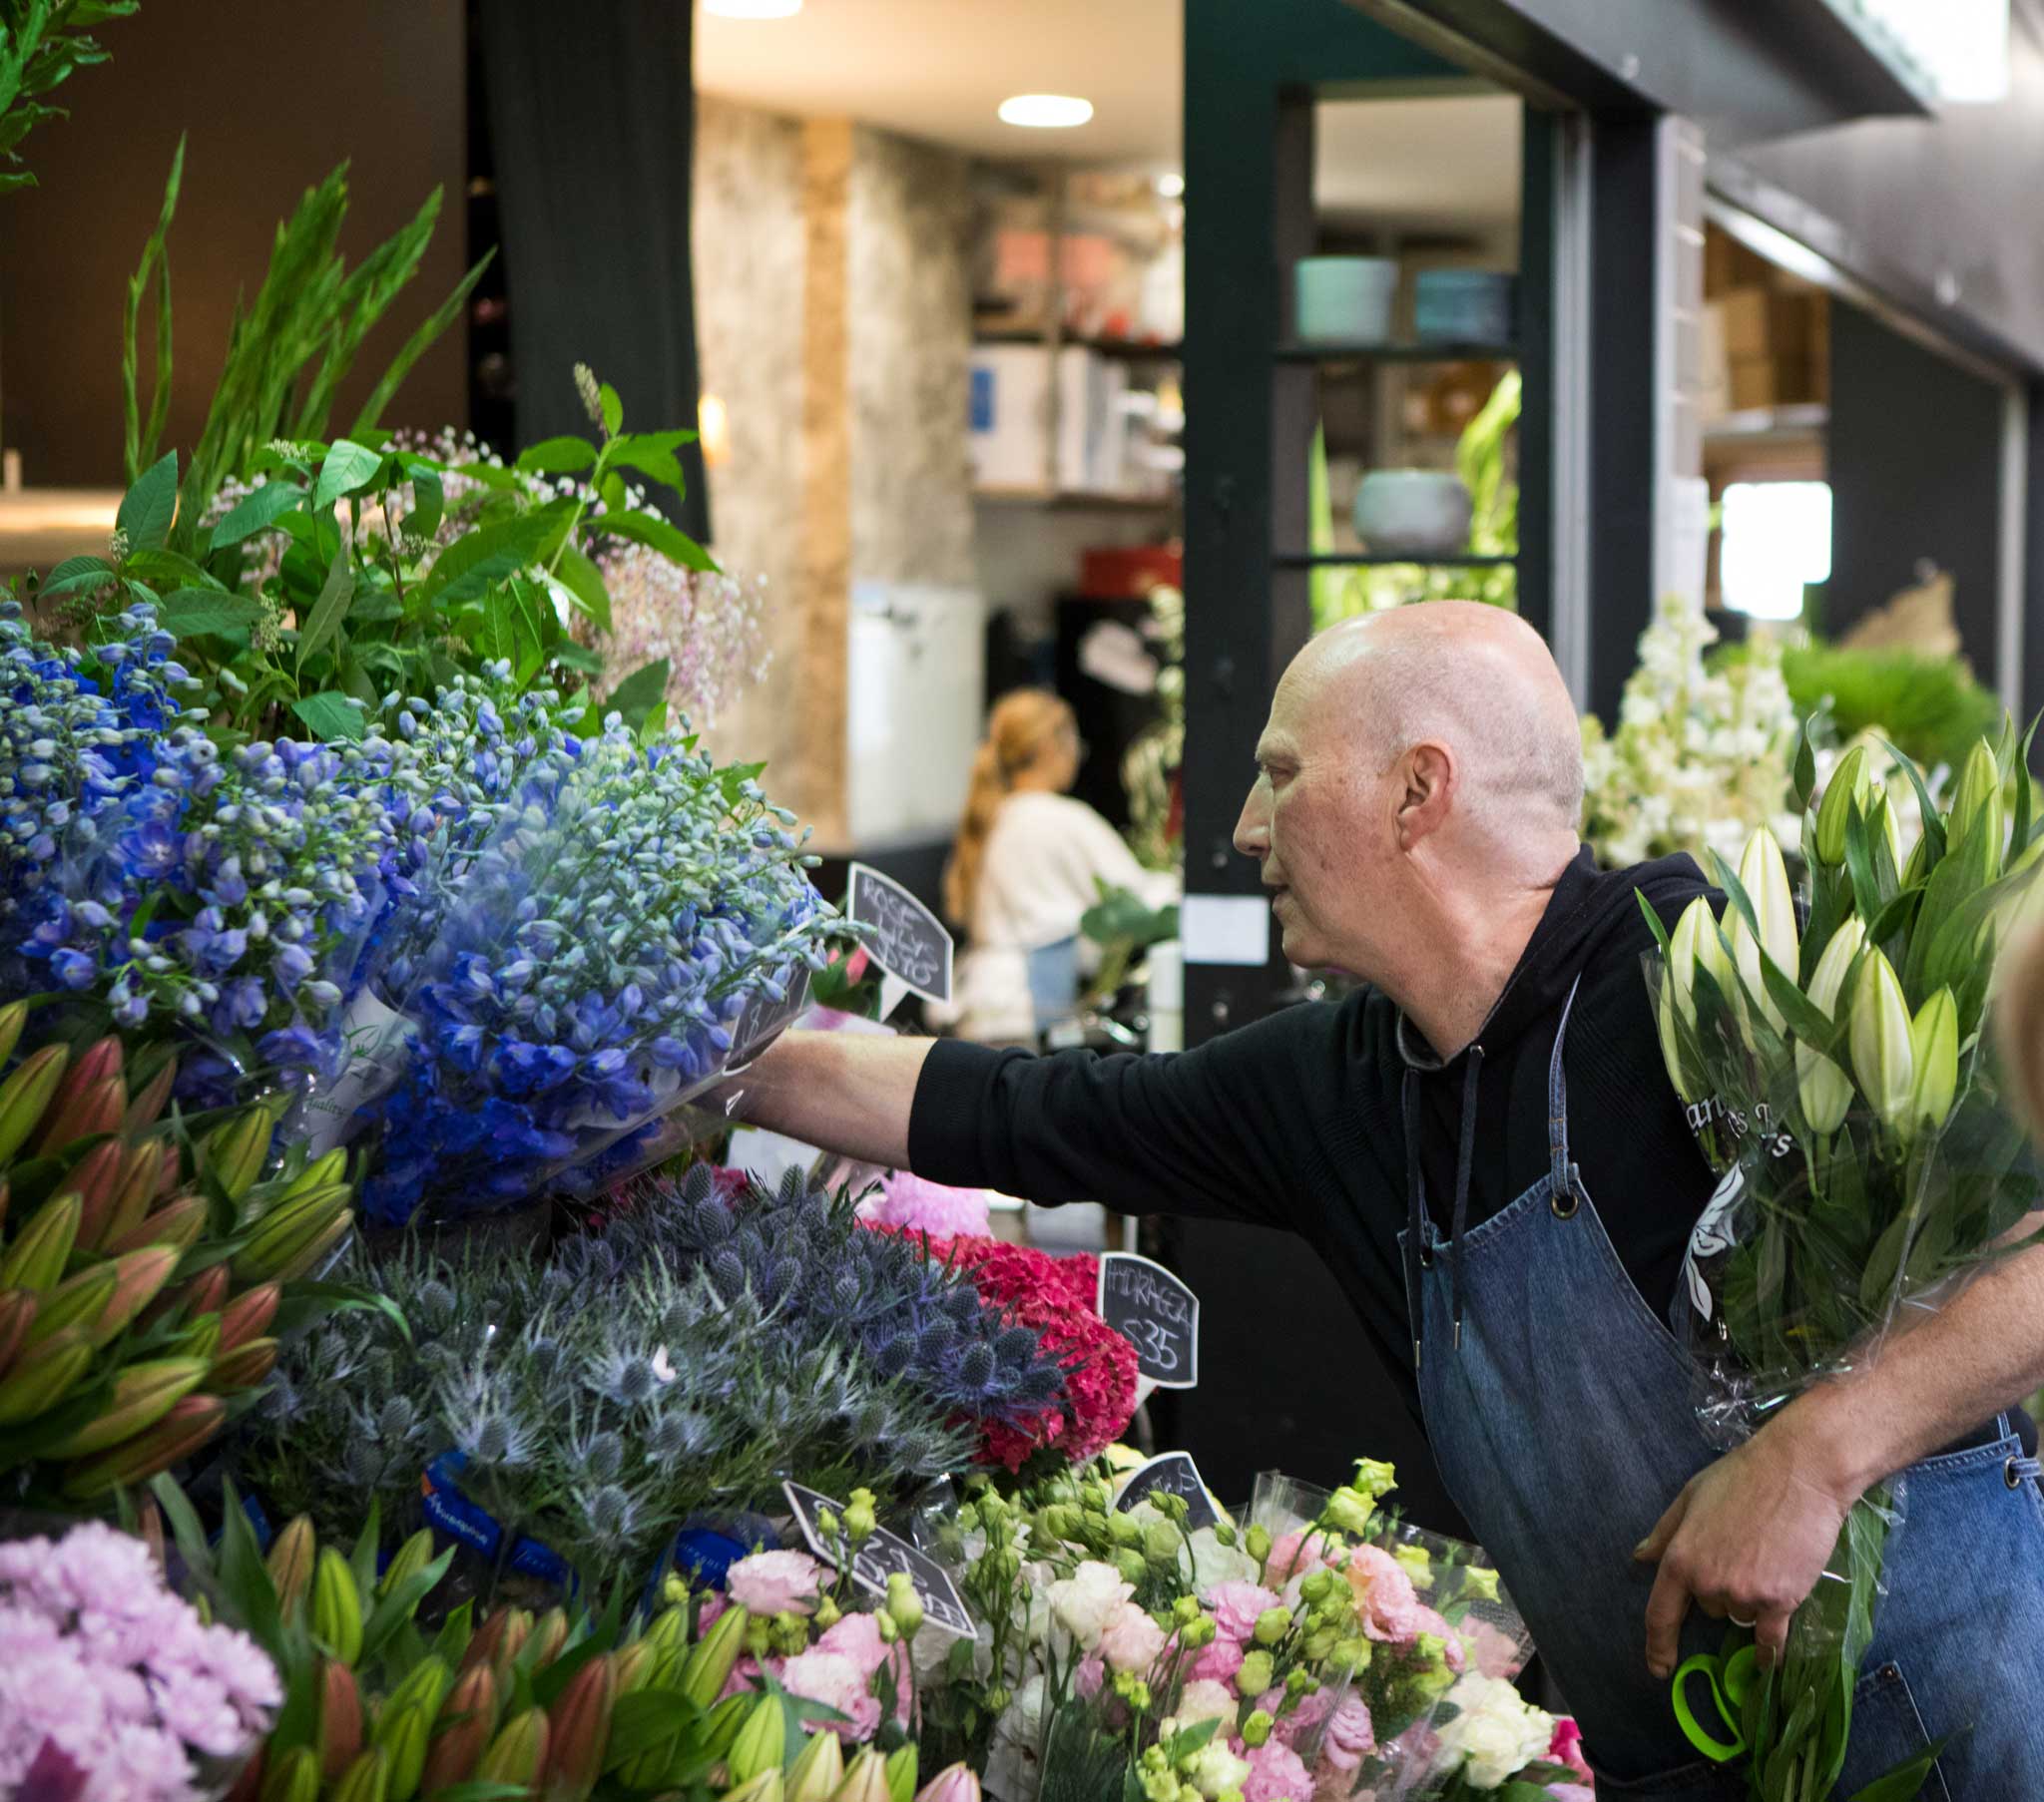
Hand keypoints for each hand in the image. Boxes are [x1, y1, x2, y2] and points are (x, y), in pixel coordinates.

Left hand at [1633, 1422, 1857, 1677]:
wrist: (1798, 1473)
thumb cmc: (1740, 1478)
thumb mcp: (1690, 1497)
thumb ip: (1664, 1533)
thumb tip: (1641, 1558)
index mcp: (1680, 1558)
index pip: (1660, 1614)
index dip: (1657, 1646)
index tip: (1657, 1668)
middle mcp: (1708, 1583)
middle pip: (1709, 1608)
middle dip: (1721, 1588)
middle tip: (1742, 1549)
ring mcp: (1745, 1595)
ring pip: (1741, 1615)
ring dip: (1751, 1600)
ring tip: (1767, 1557)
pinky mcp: (1781, 1601)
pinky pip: (1770, 1640)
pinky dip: (1768, 1651)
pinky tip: (1767, 1659)